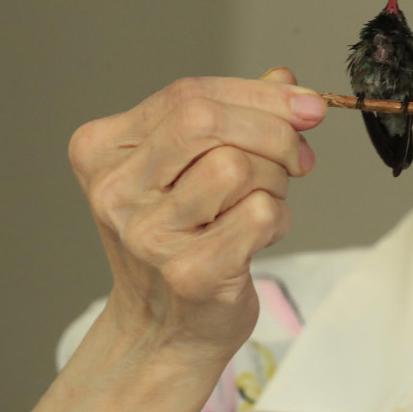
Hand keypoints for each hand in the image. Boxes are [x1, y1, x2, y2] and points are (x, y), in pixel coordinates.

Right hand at [68, 68, 324, 361]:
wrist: (165, 330)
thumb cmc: (184, 238)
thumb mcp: (194, 165)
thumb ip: (235, 114)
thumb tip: (286, 80)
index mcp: (104, 148)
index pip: (188, 93)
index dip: (260, 94)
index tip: (308, 105)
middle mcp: (115, 189)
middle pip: (206, 121)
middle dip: (272, 131)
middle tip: (298, 157)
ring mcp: (147, 234)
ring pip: (237, 166)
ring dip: (275, 180)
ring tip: (264, 201)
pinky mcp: (188, 272)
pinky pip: (261, 214)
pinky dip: (280, 218)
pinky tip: (260, 236)